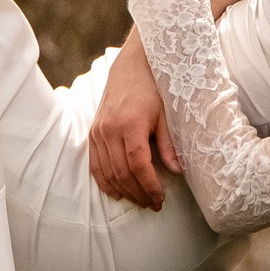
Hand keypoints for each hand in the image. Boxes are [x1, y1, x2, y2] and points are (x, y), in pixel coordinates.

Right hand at [85, 27, 179, 207]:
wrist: (132, 66)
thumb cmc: (153, 88)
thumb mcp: (165, 115)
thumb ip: (168, 144)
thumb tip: (177, 171)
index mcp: (130, 124)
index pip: (137, 165)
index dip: (149, 185)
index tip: (160, 199)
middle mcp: (109, 129)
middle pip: (122, 172)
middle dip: (138, 193)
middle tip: (153, 204)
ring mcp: (98, 132)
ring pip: (107, 172)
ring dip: (124, 190)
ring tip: (140, 201)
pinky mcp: (92, 132)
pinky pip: (95, 164)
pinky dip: (104, 181)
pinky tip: (117, 192)